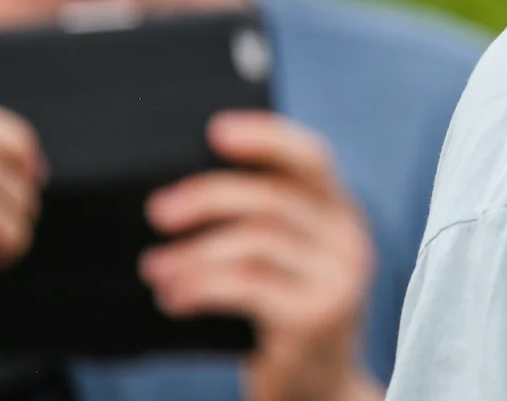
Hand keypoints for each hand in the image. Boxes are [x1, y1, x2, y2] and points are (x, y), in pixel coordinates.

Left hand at [141, 112, 381, 400]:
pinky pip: (249, 286)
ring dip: (194, 253)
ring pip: (256, 242)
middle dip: (206, 198)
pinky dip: (202, 287)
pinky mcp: (316, 317)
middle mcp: (349, 239)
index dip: (265, 138)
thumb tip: (186, 193)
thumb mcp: (289, 262)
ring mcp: (339, 279)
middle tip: (159, 212)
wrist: (319, 390)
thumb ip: (265, 224)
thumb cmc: (287, 319)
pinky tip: (176, 297)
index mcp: (342, 213)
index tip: (215, 131)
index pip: (311, 158)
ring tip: (157, 268)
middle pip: (272, 198)